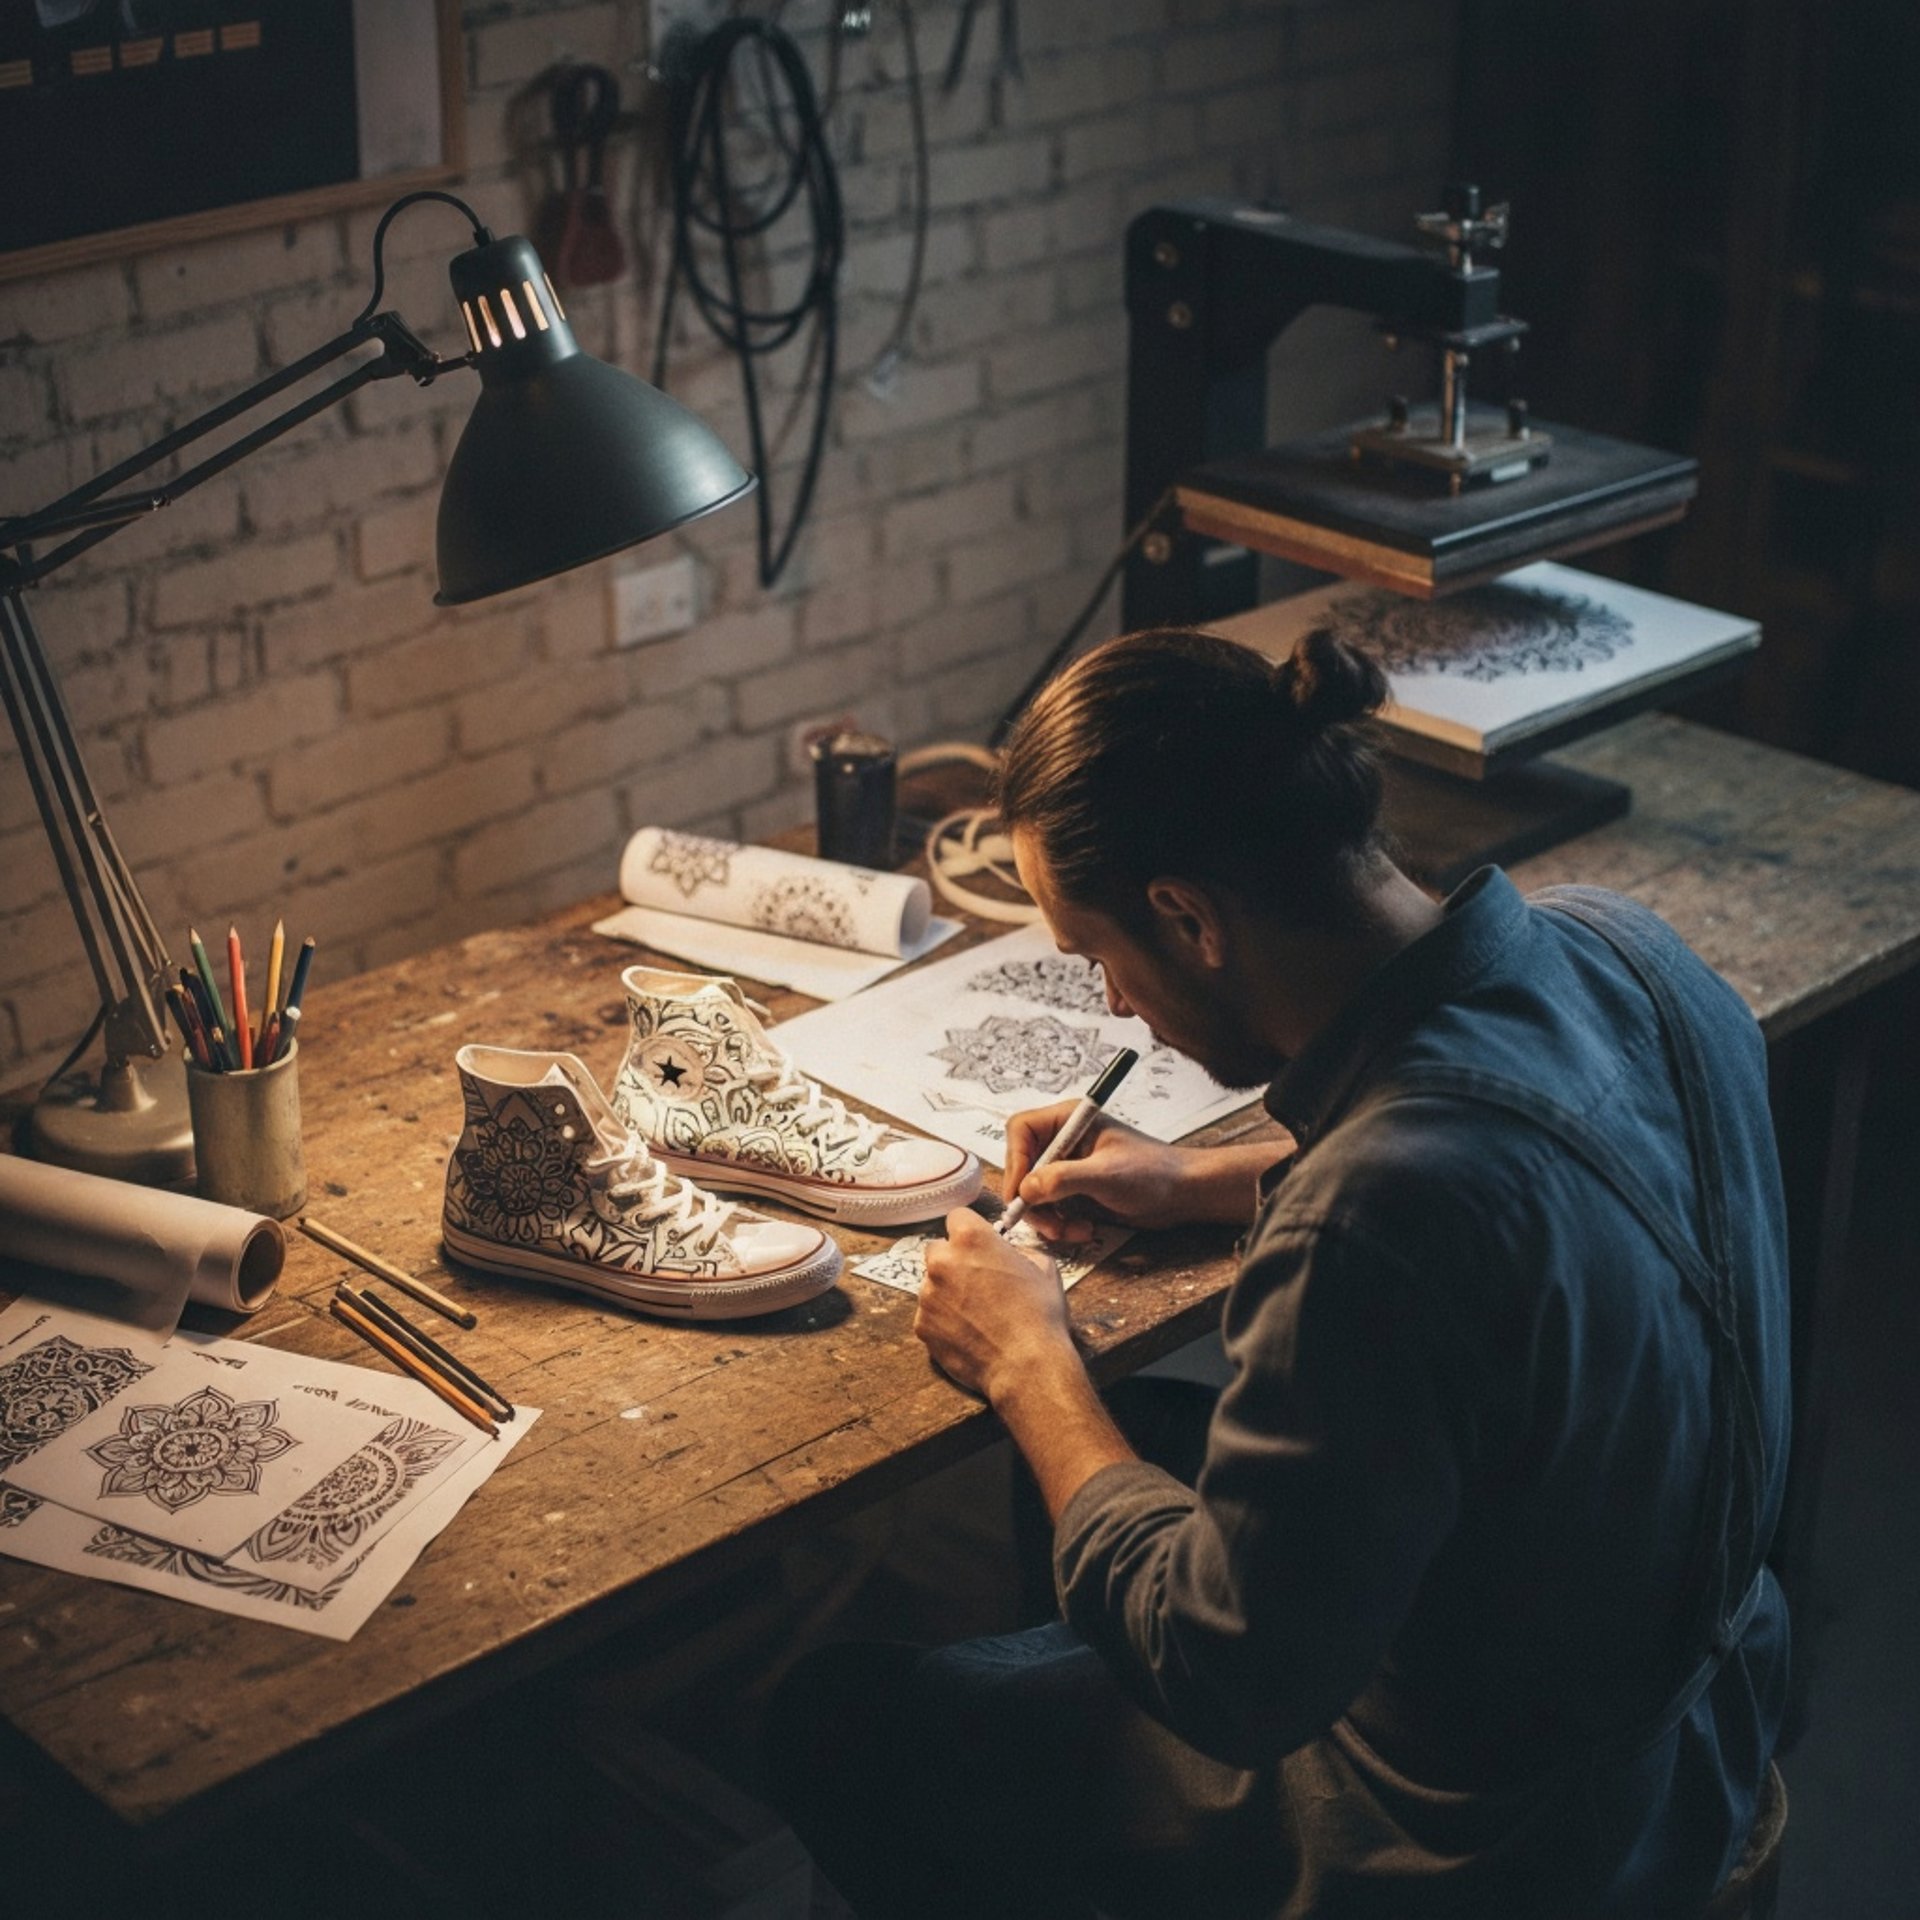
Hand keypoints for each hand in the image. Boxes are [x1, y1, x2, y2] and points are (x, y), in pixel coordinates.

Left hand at [915, 1207, 1078, 1401]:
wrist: (1027, 1364)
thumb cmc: (1039, 1314)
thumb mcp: (1042, 1266)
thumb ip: (1016, 1250)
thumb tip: (1007, 1252)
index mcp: (971, 1238)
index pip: (957, 1217)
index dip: (969, 1231)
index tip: (978, 1244)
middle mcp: (941, 1261)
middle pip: (937, 1249)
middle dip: (953, 1260)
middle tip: (976, 1281)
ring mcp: (928, 1295)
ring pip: (931, 1284)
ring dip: (947, 1292)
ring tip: (977, 1313)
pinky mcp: (922, 1325)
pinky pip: (929, 1314)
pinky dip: (943, 1320)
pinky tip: (969, 1332)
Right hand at [1003, 1103, 1203, 1241]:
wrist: (1182, 1194)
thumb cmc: (1153, 1172)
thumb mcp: (1107, 1175)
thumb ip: (1064, 1179)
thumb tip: (1026, 1189)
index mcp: (1068, 1120)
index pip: (1021, 1131)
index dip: (1015, 1161)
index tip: (1021, 1193)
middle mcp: (1062, 1141)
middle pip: (1021, 1167)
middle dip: (1032, 1200)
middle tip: (1049, 1223)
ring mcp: (1066, 1168)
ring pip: (1032, 1194)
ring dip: (1047, 1218)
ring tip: (1073, 1231)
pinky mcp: (1073, 1192)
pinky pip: (1049, 1210)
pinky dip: (1059, 1225)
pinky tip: (1083, 1230)